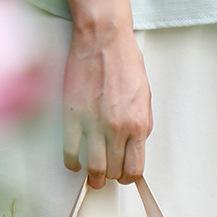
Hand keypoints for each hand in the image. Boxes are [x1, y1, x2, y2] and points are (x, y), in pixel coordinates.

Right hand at [62, 21, 152, 188]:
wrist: (103, 38)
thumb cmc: (125, 61)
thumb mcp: (144, 97)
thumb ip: (140, 125)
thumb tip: (133, 147)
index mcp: (138, 125)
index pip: (135, 169)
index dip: (128, 177)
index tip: (123, 175)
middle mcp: (117, 130)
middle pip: (113, 172)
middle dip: (110, 177)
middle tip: (106, 174)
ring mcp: (94, 125)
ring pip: (94, 169)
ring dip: (93, 177)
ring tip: (91, 176)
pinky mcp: (73, 117)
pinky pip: (71, 152)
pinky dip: (73, 163)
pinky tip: (75, 163)